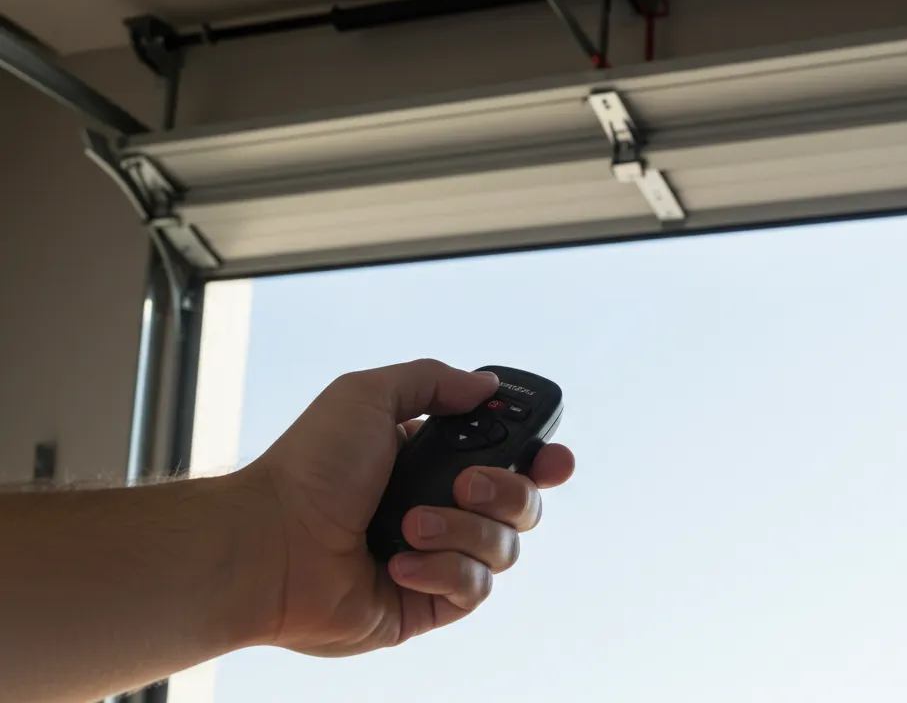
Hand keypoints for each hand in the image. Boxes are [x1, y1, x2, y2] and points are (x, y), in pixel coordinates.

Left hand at [235, 359, 574, 654]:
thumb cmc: (308, 471)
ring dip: (461, 531)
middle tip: (465, 484)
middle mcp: (440, 510)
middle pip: (523, 504)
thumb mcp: (367, 395)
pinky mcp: (426, 606)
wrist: (270, 543)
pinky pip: (473, 589)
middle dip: (506, 491)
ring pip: (504, 548)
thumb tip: (485, 386)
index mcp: (430, 462)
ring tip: (408, 525)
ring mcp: (436, 560)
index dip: (542, 461)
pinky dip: (443, 570)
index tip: (553, 460)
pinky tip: (399, 562)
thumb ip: (433, 381)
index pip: (509, 461)